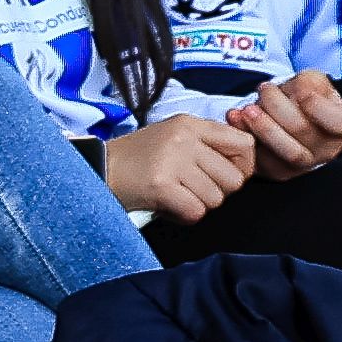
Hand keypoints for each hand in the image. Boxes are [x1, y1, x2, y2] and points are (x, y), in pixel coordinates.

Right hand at [96, 114, 259, 224]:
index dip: (243, 166)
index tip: (225, 175)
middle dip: (217, 192)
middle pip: (234, 178)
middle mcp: (184, 138)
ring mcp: (173, 160)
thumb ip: (206, 144)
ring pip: (216, 198)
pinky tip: (168, 207)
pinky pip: (196, 212)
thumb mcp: (172, 137)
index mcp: (190, 124)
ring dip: (197, 205)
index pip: (244, 143)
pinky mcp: (161, 185)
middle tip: (191, 189)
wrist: (97, 170)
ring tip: (175, 196)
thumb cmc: (136, 159)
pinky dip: (183, 216)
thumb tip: (244, 164)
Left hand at [222, 70, 341, 178]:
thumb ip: (310, 82)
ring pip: (285, 153)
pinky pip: (261, 161)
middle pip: (303, 132)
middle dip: (278, 108)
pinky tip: (235, 118)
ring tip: (247, 108)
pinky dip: (244, 136)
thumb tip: (300, 92)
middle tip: (264, 89)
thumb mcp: (312, 81)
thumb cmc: (302, 96)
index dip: (314, 103)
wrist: (285, 111)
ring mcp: (302, 165)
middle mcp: (326, 150)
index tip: (298, 88)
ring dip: (263, 128)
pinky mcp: (276, 171)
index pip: (338, 122)